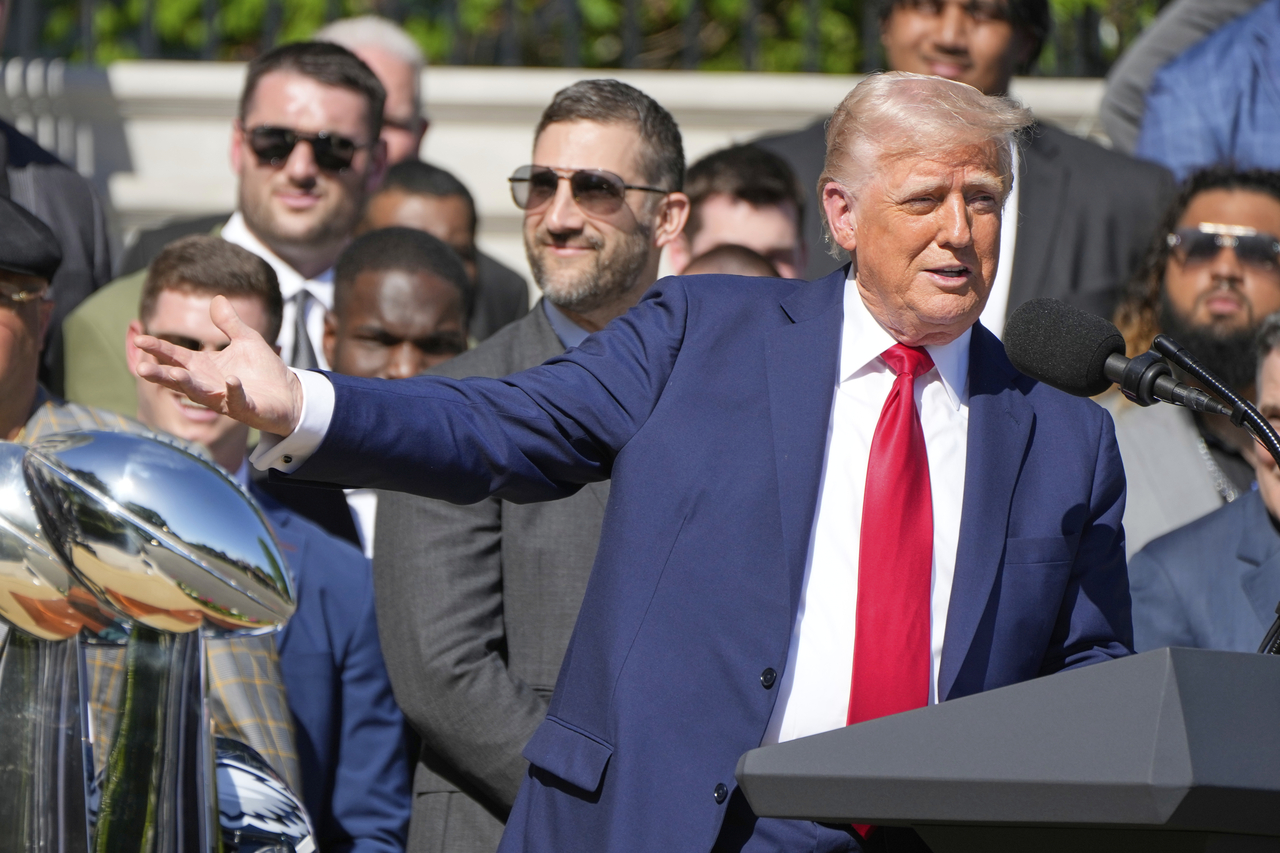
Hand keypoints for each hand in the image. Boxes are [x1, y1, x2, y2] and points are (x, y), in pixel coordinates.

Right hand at [134, 295, 303, 436]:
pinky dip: (233, 391)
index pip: (176, 357)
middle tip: (141, 370)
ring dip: (188, 385)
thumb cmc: (263, 370)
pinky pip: (237, 400)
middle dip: (162, 375)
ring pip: (201, 393)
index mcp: (204, 367)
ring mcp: (225, 398)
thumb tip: (217, 299)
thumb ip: (229, 323)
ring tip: (175, 375)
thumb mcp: (246, 340)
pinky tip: (231, 380)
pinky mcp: (246, 409)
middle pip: (180, 379)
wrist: (290, 394)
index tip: (139, 340)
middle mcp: (209, 384)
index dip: (159, 349)